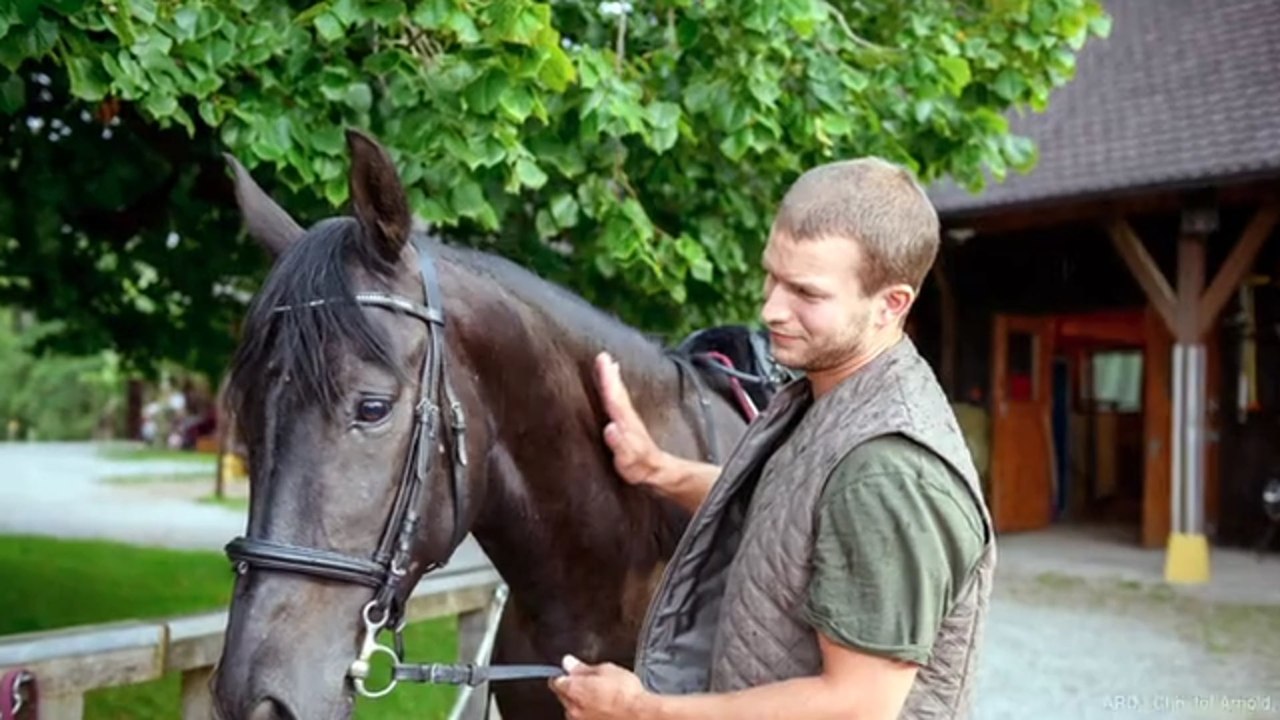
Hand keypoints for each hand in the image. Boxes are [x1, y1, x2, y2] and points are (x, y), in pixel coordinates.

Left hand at [550, 655, 653, 719]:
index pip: (555, 681)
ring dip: (581, 705)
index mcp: (573, 689)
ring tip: (600, 698)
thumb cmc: (626, 694)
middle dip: (572, 690)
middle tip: (590, 684)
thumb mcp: (606, 670)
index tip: (569, 673)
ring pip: (574, 711)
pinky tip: (605, 709)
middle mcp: (573, 709)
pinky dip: (591, 715)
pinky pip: (585, 719)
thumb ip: (583, 668)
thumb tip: (569, 662)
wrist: (640, 715)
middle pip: (563, 697)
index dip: (562, 675)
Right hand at [594, 352, 666, 487]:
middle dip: (609, 374)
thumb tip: (610, 427)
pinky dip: (616, 392)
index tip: (602, 358)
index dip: (607, 378)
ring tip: (608, 365)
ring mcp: (628, 421)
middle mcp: (626, 417)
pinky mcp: (627, 426)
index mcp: (624, 422)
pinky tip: (613, 389)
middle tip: (602, 356)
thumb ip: (620, 445)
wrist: (656, 472)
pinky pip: (619, 403)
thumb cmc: (639, 468)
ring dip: (613, 380)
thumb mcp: (629, 460)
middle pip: (616, 392)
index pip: (613, 396)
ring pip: (618, 395)